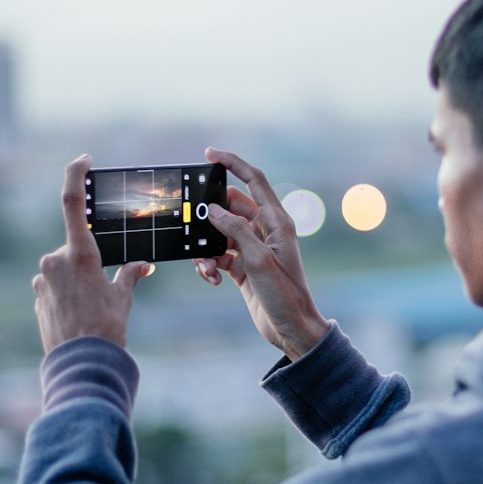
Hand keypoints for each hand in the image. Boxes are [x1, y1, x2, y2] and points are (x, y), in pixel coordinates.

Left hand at [32, 156, 152, 352]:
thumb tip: (141, 266)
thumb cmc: (105, 329)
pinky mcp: (37, 297)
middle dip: (90, 261)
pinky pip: (55, 287)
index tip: (83, 160)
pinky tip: (79, 316)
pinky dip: (68, 294)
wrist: (80, 365)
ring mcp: (42, 280)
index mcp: (78, 254)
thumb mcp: (122, 299)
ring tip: (93, 310)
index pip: (71, 202)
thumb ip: (129, 275)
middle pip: (75, 248)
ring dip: (78, 280)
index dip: (75, 174)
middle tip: (104, 288)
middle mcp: (54, 261)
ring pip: (64, 269)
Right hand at [195, 148, 328, 361]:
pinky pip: (218, 254)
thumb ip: (236, 231)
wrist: (291, 329)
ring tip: (206, 268)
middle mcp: (265, 230)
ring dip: (207, 248)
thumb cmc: (285, 295)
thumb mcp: (258, 260)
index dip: (233, 163)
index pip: (253, 180)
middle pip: (230, 208)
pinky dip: (209, 263)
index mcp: (276, 221)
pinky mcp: (242, 266)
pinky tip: (211, 278)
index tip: (210, 153)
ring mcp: (252, 248)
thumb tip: (213, 210)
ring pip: (220, 234)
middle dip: (209, 217)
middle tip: (191, 224)